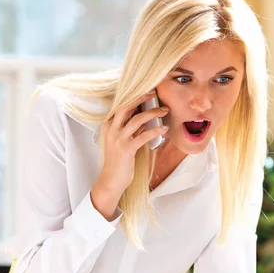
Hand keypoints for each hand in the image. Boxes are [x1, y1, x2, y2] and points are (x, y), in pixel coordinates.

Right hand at [90, 93, 168, 218]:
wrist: (111, 180)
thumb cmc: (118, 161)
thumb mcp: (123, 141)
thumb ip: (132, 130)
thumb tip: (145, 120)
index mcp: (109, 125)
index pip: (121, 106)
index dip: (134, 97)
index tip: (146, 92)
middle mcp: (111, 129)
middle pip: (126, 106)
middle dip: (141, 98)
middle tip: (154, 93)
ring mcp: (118, 138)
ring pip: (137, 119)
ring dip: (153, 113)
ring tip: (164, 111)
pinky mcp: (126, 148)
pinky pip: (144, 135)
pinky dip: (155, 131)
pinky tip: (164, 129)